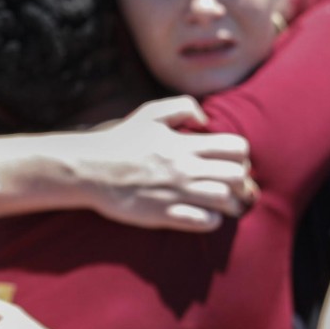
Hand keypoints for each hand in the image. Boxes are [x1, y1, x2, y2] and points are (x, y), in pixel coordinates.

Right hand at [75, 96, 256, 231]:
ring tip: (218, 199)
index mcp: (184, 144)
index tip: (227, 158)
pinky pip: (206, 222)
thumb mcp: (150, 113)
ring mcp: (176, 194)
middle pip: (237, 176)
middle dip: (239, 179)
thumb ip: (183, 106)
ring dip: (228, 201)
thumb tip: (206, 120)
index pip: (236, 148)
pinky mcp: (166, 216)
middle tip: (227, 181)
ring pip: (226, 201)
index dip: (239, 153)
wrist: (90, 169)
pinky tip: (202, 212)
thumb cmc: (121, 140)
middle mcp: (184, 169)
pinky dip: (211, 219)